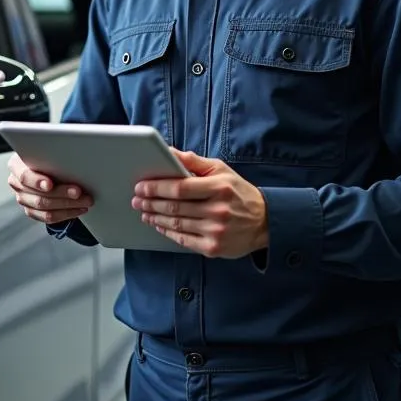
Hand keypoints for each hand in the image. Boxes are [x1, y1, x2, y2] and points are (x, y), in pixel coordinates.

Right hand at [8, 153, 92, 224]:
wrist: (43, 165)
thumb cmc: (45, 155)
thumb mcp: (45, 150)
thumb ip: (51, 156)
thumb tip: (70, 159)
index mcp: (16, 166)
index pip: (24, 176)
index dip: (37, 181)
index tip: (50, 184)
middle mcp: (17, 184)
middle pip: (39, 196)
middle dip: (62, 194)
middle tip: (78, 192)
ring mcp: (23, 199)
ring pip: (45, 209)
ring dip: (68, 206)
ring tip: (85, 201)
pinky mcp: (32, 211)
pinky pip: (48, 218)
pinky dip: (66, 214)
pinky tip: (79, 208)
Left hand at [132, 149, 268, 256]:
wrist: (264, 222)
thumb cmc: (238, 192)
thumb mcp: (221, 170)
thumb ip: (194, 161)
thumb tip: (168, 151)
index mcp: (219, 188)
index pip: (180, 188)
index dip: (156, 187)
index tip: (141, 186)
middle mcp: (218, 210)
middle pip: (174, 207)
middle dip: (150, 202)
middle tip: (136, 199)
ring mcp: (216, 231)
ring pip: (176, 224)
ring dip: (155, 217)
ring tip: (143, 211)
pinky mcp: (213, 248)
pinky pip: (183, 239)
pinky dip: (167, 231)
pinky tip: (158, 224)